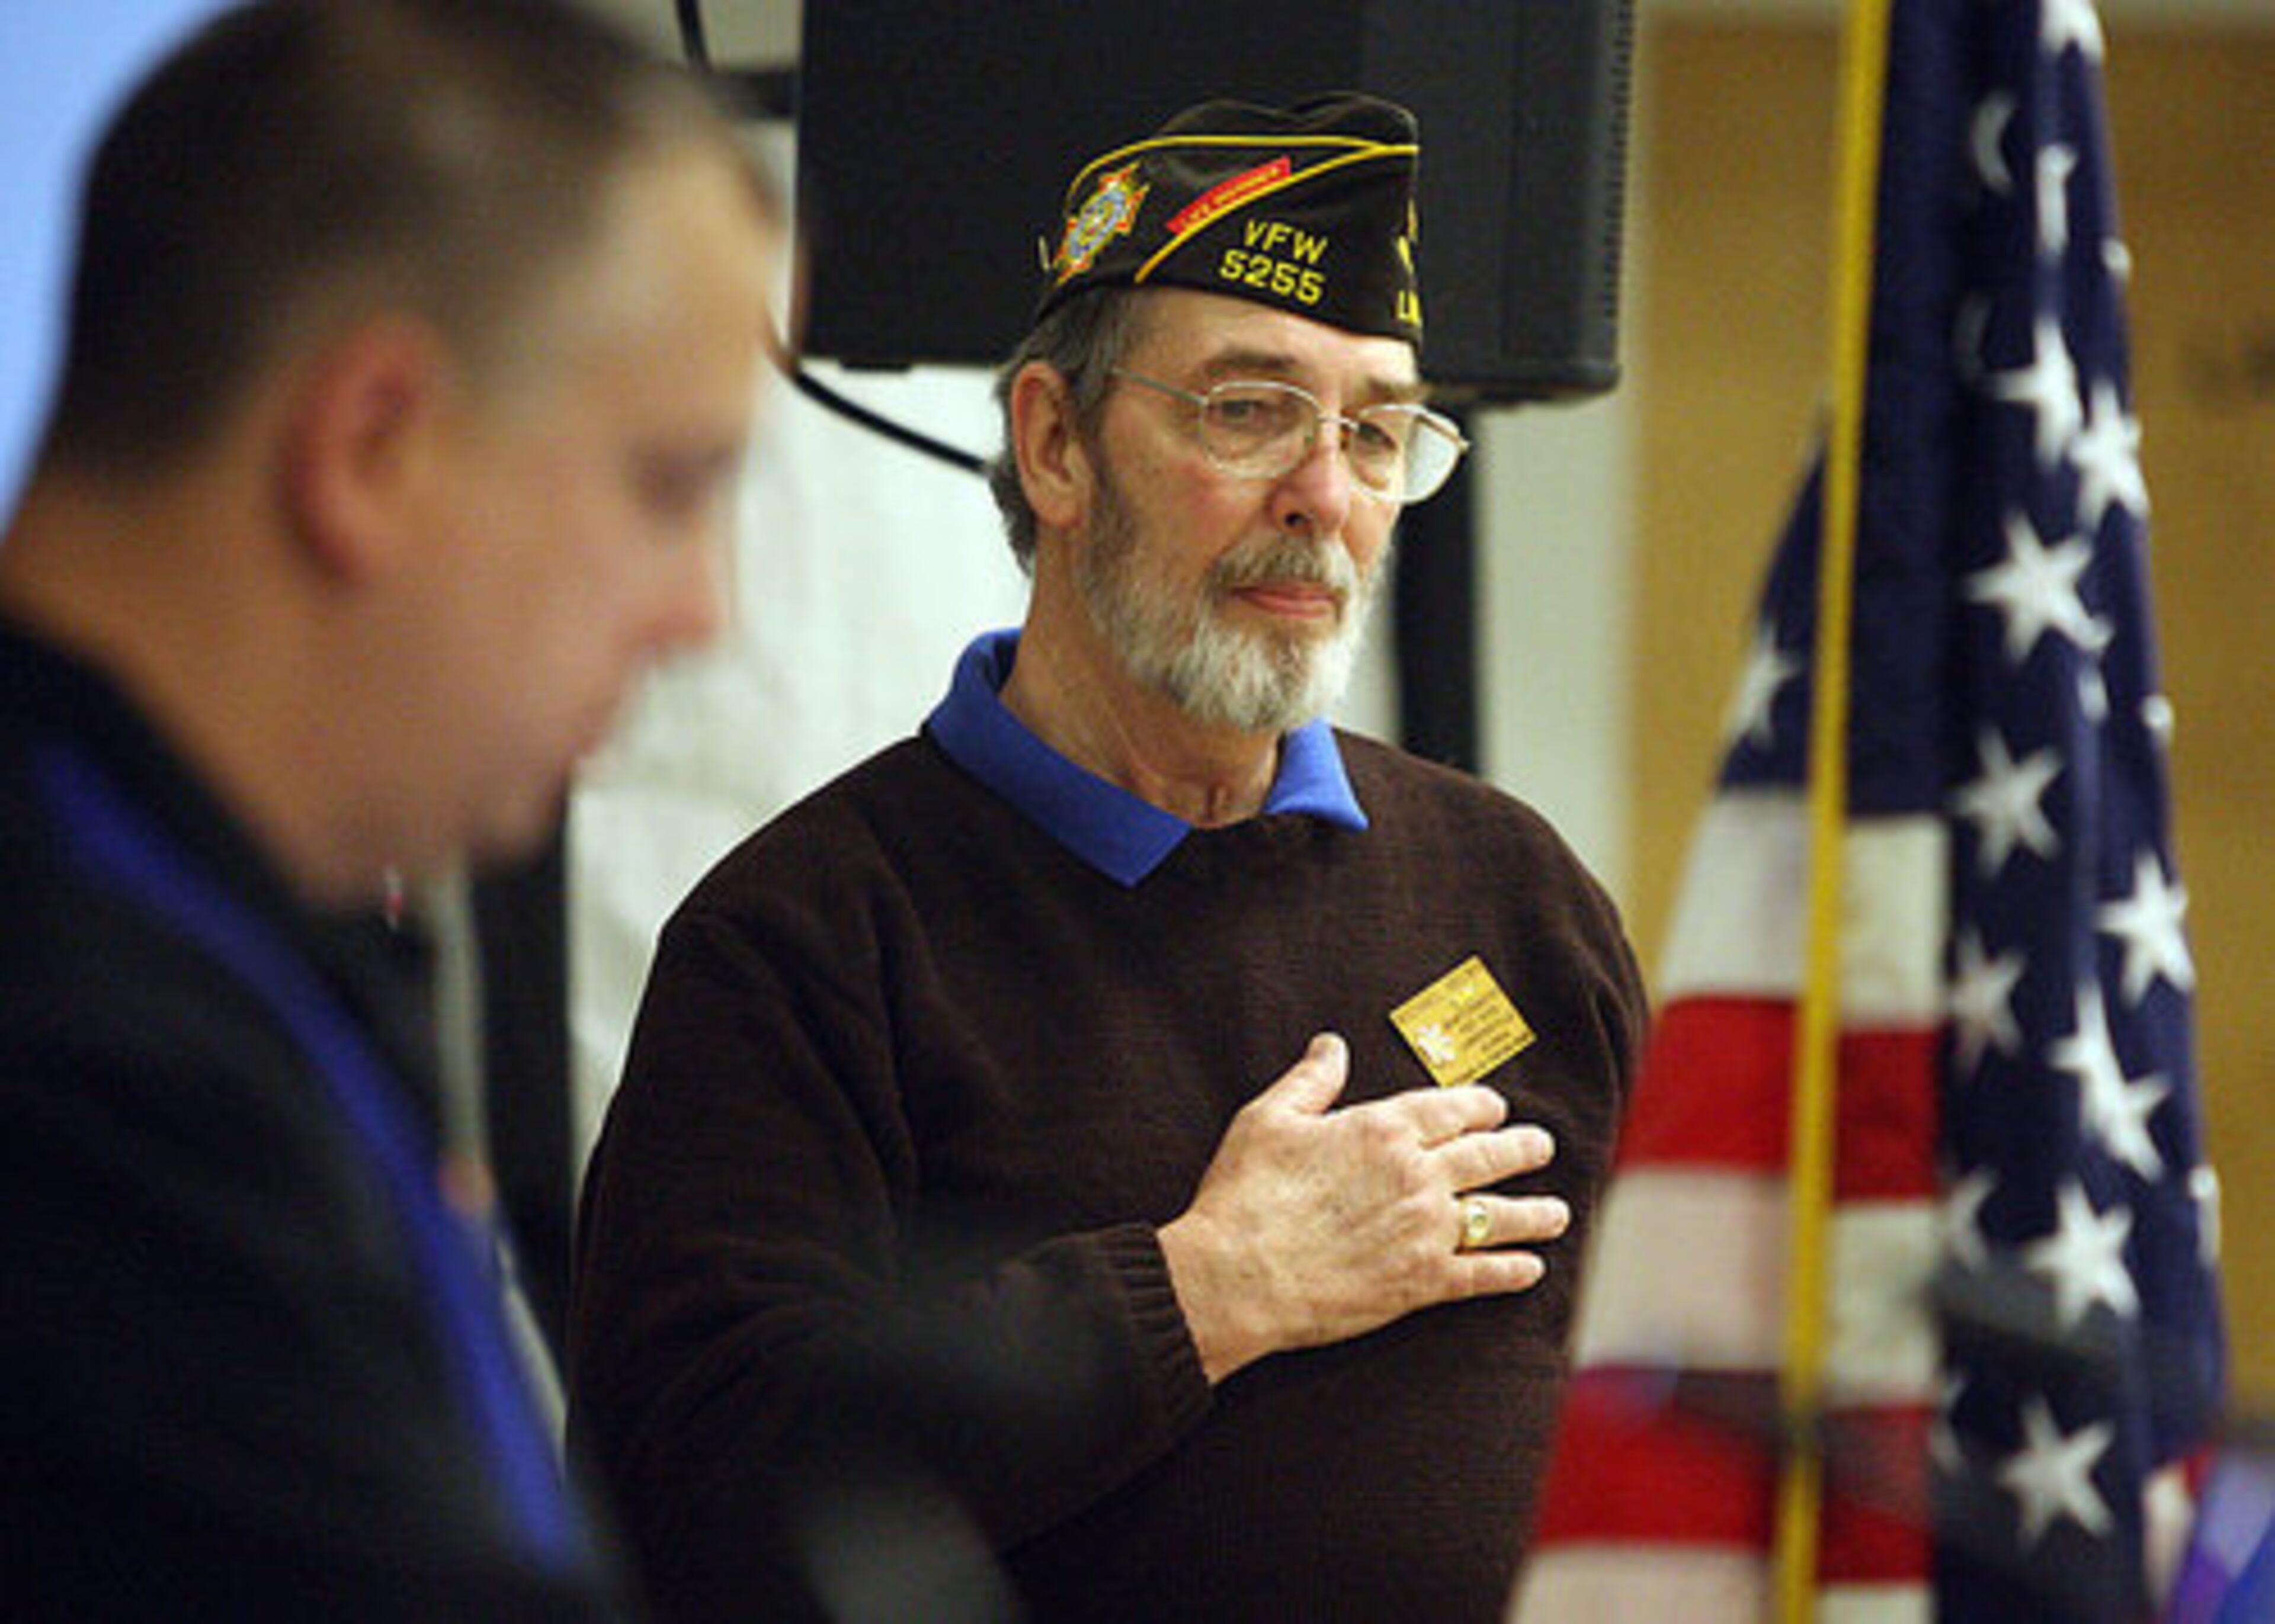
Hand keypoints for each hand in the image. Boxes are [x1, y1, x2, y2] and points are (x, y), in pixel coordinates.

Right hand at [1157, 1032, 1566, 1383]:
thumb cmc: (1246, 1194)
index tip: (1496, 1107)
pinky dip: (1512, 1271)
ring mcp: (1425, 1230)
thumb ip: (1310, 1080)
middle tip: (1543, 1146)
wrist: (1239, 1275)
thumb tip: (1332, 1045)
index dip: (1480, 1105)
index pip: (1450, 1108)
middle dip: (1520, 1149)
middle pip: (1487, 1156)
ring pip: (1498, 1215)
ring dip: (1534, 1213)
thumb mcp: (1269, 1119)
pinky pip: (1482, 1274)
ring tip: (1557, 1211)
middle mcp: (1416, 1175)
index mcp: (1382, 1129)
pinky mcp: (1422, 1283)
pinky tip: (1530, 1269)